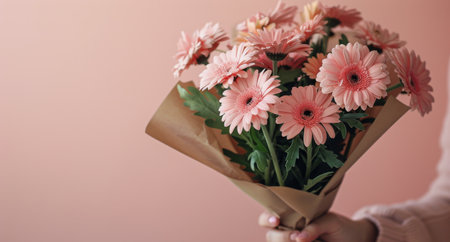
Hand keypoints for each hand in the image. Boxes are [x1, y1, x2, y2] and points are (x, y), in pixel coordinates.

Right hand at [258, 211, 377, 241]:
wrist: (354, 241)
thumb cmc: (340, 227)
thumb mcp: (330, 221)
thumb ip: (314, 226)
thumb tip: (299, 238)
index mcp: (290, 217)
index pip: (268, 217)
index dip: (267, 218)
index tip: (276, 220)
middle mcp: (287, 231)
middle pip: (270, 235)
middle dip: (280, 237)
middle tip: (296, 237)